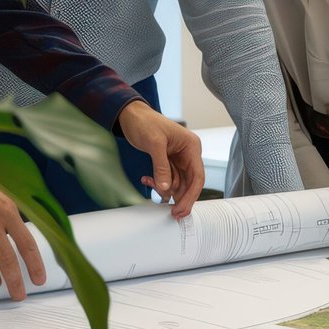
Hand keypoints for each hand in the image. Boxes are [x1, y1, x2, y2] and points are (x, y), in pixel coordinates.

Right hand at [0, 173, 45, 299]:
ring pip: (1, 259)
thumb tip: (17, 229)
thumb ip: (8, 210)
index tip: (40, 275)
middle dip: (23, 275)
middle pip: (17, 253)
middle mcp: (1, 219)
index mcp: (11, 207)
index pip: (28, 239)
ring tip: (13, 293)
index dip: (36, 260)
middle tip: (26, 291)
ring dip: (8, 279)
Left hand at [117, 100, 204, 217]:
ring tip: (149, 183)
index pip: (197, 176)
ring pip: (178, 184)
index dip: (191, 195)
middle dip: (179, 198)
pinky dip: (158, 183)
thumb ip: (161, 167)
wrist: (131, 115)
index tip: (181, 209)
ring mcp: (178, 159)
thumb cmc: (145, 123)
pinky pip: (167, 180)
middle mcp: (188, 154)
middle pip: (190, 184)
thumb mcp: (154, 144)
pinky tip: (146, 179)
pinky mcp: (168, 163)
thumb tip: (166, 189)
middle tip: (172, 213)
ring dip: (164, 189)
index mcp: (191, 147)